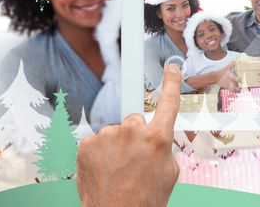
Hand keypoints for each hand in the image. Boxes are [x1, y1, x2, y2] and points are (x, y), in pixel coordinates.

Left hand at [77, 64, 180, 206]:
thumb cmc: (145, 199)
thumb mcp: (170, 172)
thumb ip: (164, 146)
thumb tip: (156, 138)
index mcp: (157, 137)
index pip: (168, 102)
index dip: (171, 82)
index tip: (172, 67)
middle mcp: (132, 131)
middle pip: (136, 120)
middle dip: (136, 134)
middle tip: (134, 159)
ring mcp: (107, 136)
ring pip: (116, 132)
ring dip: (117, 145)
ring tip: (118, 169)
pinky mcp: (87, 144)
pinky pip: (98, 140)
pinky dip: (100, 152)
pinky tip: (104, 169)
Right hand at [216, 61, 240, 91]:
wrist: (215, 77)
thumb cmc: (222, 71)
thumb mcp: (227, 67)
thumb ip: (232, 64)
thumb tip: (238, 60)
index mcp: (228, 75)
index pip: (234, 78)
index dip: (238, 79)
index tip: (243, 81)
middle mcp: (228, 81)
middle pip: (233, 86)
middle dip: (238, 88)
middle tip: (244, 89)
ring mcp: (226, 85)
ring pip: (232, 89)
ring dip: (237, 91)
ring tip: (242, 92)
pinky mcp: (226, 87)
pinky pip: (231, 90)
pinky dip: (235, 92)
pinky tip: (239, 92)